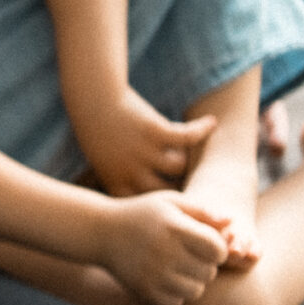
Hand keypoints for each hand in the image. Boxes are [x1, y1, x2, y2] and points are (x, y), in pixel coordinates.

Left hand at [73, 83, 215, 195]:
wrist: (93, 99)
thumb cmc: (101, 133)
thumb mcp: (108, 164)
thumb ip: (129, 182)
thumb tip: (162, 198)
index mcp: (118, 183)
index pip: (149, 205)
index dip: (169, 205)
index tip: (184, 203)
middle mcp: (132, 171)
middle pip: (169, 191)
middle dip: (184, 188)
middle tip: (201, 183)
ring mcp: (143, 152)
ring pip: (180, 166)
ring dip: (188, 158)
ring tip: (194, 150)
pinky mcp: (154, 131)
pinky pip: (187, 136)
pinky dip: (201, 129)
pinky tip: (210, 123)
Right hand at [98, 190, 232, 304]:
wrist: (100, 232)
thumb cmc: (141, 214)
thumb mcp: (170, 202)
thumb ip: (202, 211)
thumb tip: (232, 221)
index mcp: (175, 228)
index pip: (218, 250)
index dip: (217, 248)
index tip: (205, 243)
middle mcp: (165, 253)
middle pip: (209, 273)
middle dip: (205, 265)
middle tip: (189, 256)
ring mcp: (153, 274)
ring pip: (195, 291)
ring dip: (192, 282)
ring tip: (179, 268)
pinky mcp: (144, 290)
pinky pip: (176, 302)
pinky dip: (175, 295)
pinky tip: (165, 279)